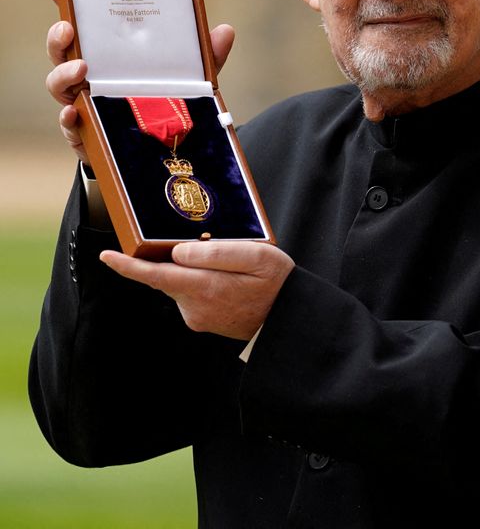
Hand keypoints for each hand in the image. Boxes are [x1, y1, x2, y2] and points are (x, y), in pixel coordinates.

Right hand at [44, 0, 235, 163]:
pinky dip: (68, 119)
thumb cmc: (165, 103)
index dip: (64, 3)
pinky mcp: (85, 134)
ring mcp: (83, 103)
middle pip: (61, 51)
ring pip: (58, 85)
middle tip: (68, 28)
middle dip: (58, 38)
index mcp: (109, 54)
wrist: (158, 152)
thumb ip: (205, 56)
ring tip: (80, 69)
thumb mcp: (188, 77)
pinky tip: (73, 113)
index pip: (82, 24)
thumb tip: (226, 30)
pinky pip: (69, 125)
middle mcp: (89, 75)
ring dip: (63, 75)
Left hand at [100, 241, 294, 339]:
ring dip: (192, 270)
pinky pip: (191, 294)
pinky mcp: (202, 320)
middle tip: (201, 244)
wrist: (288, 320)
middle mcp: (194, 306)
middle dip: (170, 257)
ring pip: (180, 283)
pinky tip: (227, 279)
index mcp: (205, 287)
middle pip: (166, 275)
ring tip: (230, 265)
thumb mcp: (255, 255)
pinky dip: (200, 281)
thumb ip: (215, 253)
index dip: (127, 267)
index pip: (155, 275)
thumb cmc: (275, 283)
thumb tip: (177, 252)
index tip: (106, 257)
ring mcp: (197, 316)